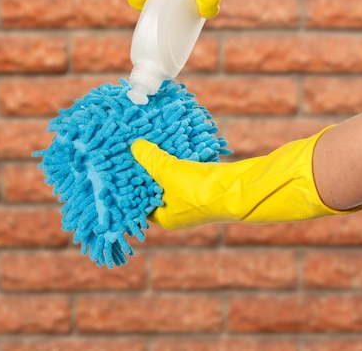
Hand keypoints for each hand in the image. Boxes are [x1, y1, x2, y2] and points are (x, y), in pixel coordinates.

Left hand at [131, 129, 357, 229]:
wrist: (239, 189)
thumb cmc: (199, 190)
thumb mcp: (168, 172)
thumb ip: (151, 159)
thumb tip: (135, 147)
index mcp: (167, 218)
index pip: (141, 204)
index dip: (131, 187)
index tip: (122, 169)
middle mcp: (180, 211)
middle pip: (157, 189)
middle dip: (149, 171)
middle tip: (135, 152)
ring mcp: (195, 198)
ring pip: (174, 178)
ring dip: (165, 162)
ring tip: (151, 143)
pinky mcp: (207, 183)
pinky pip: (188, 170)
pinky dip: (180, 158)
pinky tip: (173, 142)